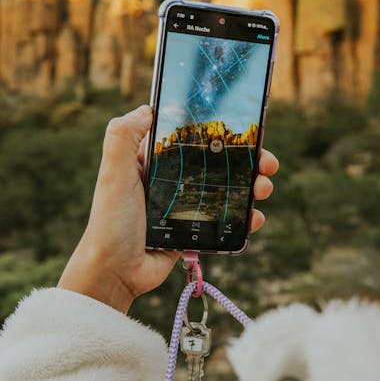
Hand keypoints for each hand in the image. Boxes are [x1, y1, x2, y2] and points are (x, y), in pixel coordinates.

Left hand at [59, 105, 278, 312]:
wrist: (115, 272)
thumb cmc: (111, 222)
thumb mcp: (113, 174)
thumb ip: (122, 137)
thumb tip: (146, 109)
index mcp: (154, 163)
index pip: (192, 139)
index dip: (219, 134)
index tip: (246, 132)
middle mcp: (172, 181)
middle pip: (217, 164)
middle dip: (247, 161)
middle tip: (267, 164)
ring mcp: (185, 207)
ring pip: (227, 190)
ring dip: (251, 187)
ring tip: (264, 189)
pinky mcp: (193, 232)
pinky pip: (225, 221)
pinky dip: (244, 217)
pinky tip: (255, 218)